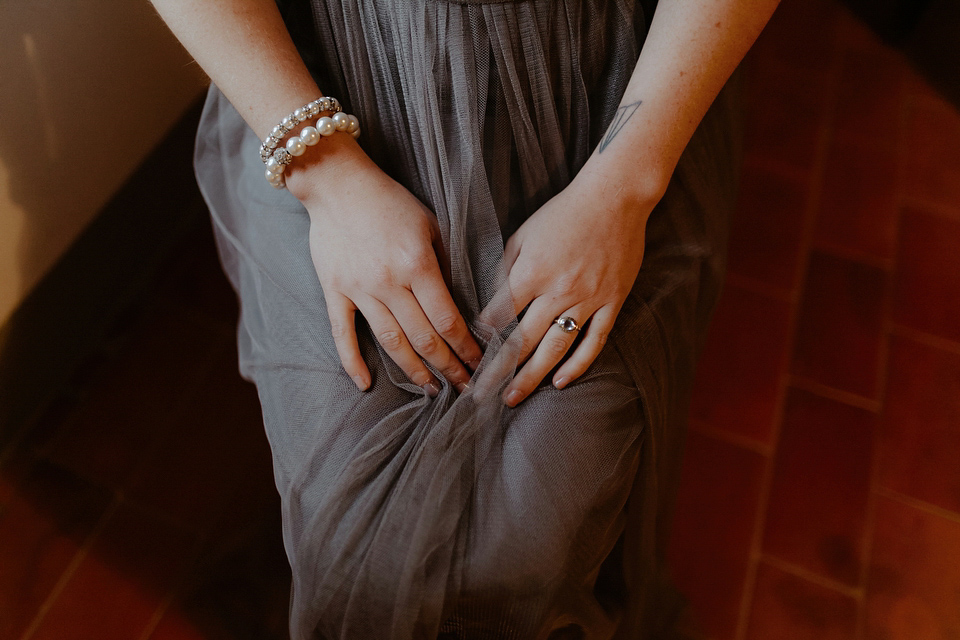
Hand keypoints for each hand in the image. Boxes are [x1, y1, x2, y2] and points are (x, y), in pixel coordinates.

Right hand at [287, 136, 482, 394]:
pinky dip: (353, 361)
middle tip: (465, 388)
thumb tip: (462, 302)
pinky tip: (364, 383)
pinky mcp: (334, 290)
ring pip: (391, 342)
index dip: (466, 348)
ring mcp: (359, 289)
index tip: (480, 365)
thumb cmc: (390, 200)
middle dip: (448, 367)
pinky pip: (342, 333)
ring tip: (432, 389)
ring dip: (414, 371)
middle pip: (424, 338)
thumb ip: (445, 263)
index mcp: (418, 264)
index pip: (448, 319)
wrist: (337, 182)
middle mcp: (389, 282)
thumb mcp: (431, 224)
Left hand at [490, 170, 659, 406]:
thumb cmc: (563, 212)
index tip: (467, 356)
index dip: (481, 338)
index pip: (499, 316)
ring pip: (556, 348)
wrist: (615, 197)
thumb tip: (488, 301)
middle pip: (523, 341)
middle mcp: (558, 291)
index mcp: (532, 272)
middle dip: (498, 370)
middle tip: (480, 395)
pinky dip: (577, 365)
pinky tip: (561, 382)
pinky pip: (594, 341)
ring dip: (532, 377)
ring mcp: (588, 300)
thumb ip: (504, 268)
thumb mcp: (522, 234)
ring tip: (513, 397)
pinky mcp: (611, 302)